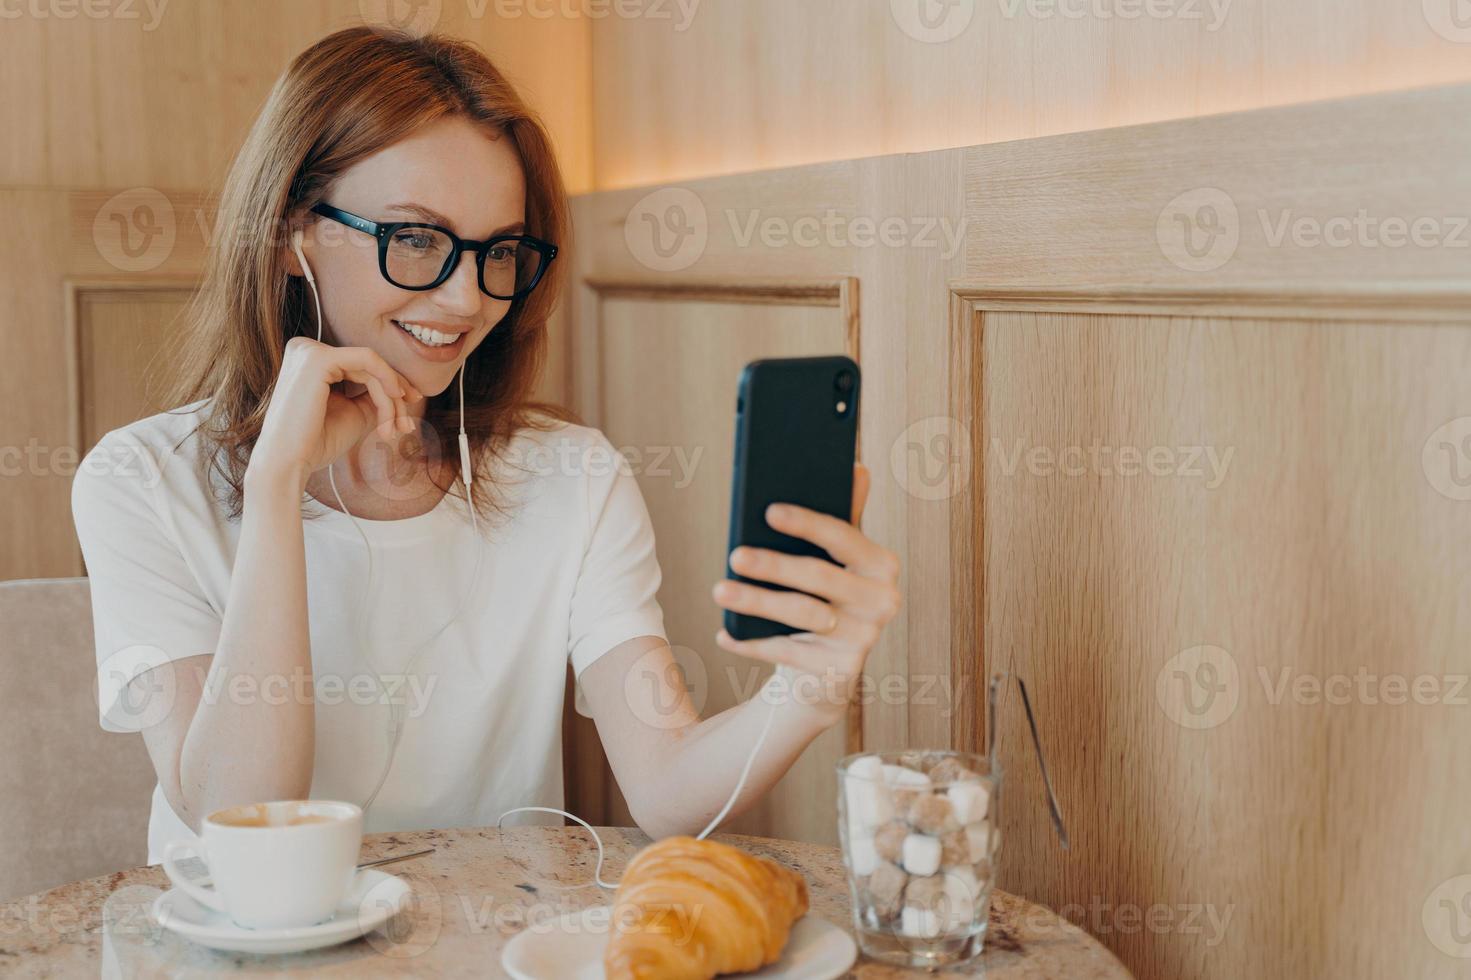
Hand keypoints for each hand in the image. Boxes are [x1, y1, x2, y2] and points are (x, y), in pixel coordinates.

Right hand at [250, 336, 423, 490]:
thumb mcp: (354, 412)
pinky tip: (395, 401)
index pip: (360, 367)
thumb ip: (374, 394)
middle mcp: (305, 349)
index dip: (391, 387)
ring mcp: (309, 351)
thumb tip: (401, 385)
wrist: (289, 463)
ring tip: (395, 428)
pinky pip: (368, 361)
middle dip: (396, 395)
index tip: (407, 415)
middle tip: (407, 426)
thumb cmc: (317, 443)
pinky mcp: (318, 358)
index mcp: (310, 361)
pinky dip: (387, 381)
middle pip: (368, 365)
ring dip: (391, 399)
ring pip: (371, 366)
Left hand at [711, 464, 901, 726]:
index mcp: (881, 564)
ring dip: (757, 602)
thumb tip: (857, 467)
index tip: (769, 511)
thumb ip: (844, 515)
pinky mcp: (839, 670)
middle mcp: (881, 601)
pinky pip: (789, 652)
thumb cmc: (825, 597)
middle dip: (774, 565)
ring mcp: (863, 639)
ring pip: (803, 614)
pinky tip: (725, 632)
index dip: (807, 523)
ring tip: (720, 591)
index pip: (844, 536)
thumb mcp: (834, 558)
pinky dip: (753, 643)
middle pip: (820, 577)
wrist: (826, 666)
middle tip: (735, 555)